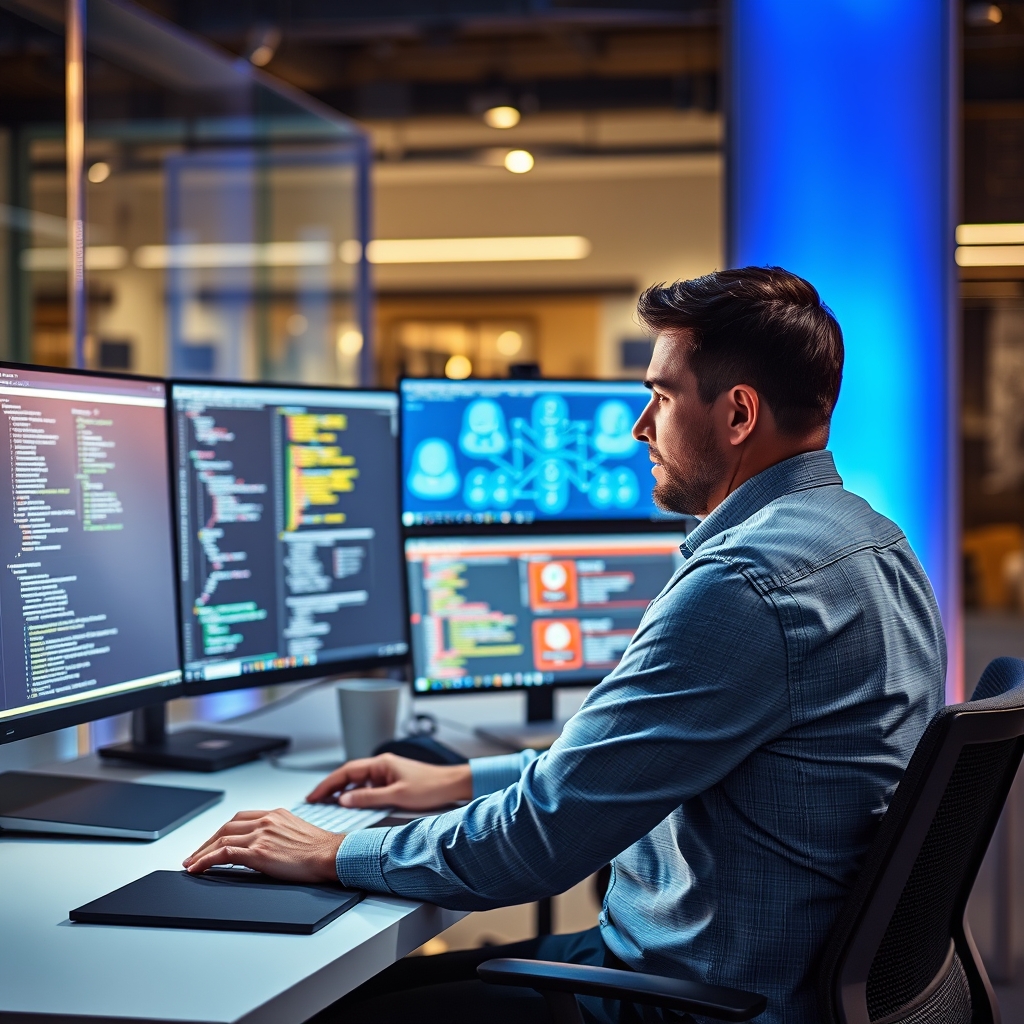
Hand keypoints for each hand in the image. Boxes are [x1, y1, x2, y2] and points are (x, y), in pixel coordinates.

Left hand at [183, 808, 342, 881]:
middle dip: (207, 841)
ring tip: (191, 864)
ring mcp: (261, 835)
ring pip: (221, 839)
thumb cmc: (320, 849)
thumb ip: (277, 833)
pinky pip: (224, 854)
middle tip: (195, 855)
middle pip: (226, 827)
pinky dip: (206, 860)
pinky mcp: (259, 852)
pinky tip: (198, 869)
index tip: (213, 841)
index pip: (239, 818)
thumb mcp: (296, 832)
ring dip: (202, 853)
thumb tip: (265, 847)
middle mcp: (266, 820)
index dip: (222, 831)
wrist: (331, 855)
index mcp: (275, 814)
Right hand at [305, 753, 472, 810]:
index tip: (313, 795)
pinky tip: (352, 805)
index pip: (346, 772)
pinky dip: (357, 795)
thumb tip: (345, 799)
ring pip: (358, 782)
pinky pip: (369, 788)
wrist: (452, 785)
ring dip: (343, 792)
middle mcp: (382, 766)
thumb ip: (369, 798)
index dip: (327, 784)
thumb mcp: (397, 796)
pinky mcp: (393, 782)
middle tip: (314, 801)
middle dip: (331, 788)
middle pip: (349, 775)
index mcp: (381, 764)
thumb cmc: (431, 787)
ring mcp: (387, 774)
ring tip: (327, 805)